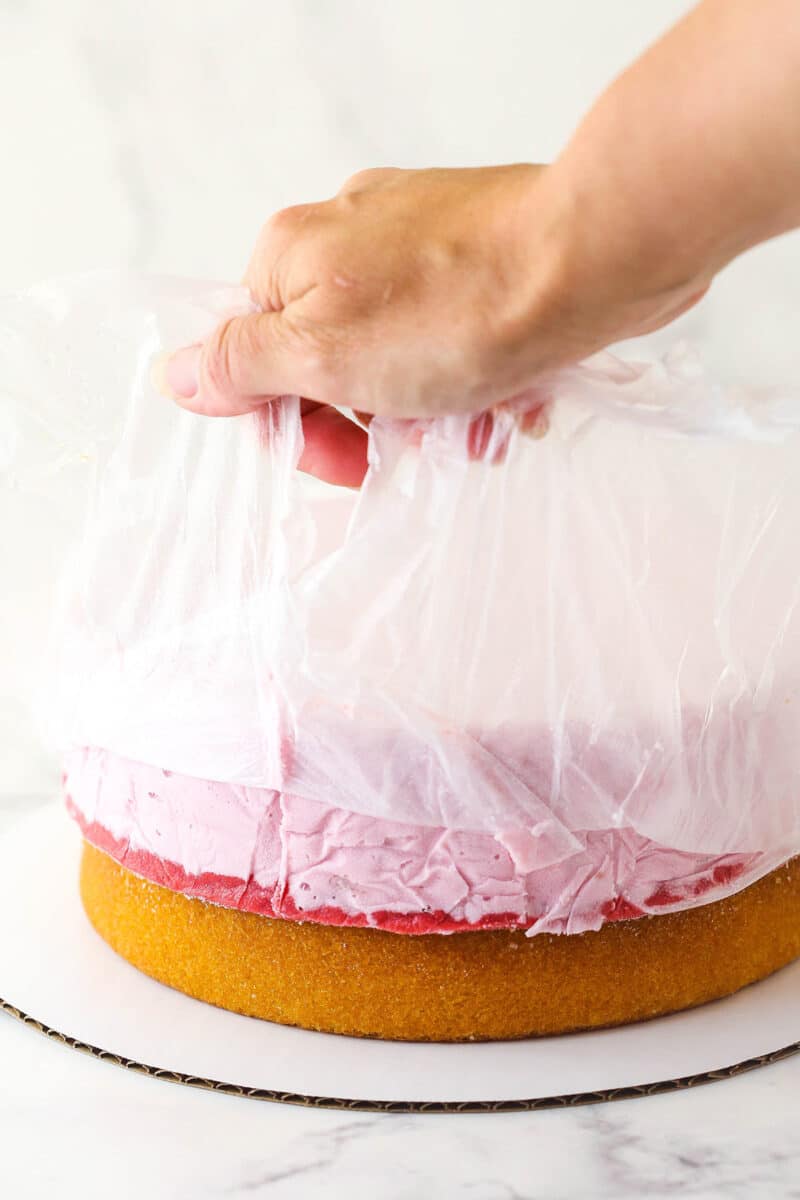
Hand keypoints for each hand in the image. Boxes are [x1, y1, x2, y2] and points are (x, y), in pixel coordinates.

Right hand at [156, 164, 706, 483]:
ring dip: (435, 412)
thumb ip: (243, 364)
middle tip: (425, 446)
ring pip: (399, 356)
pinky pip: (454, 335)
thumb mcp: (324, 355)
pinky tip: (510, 397)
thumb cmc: (457, 311)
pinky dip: (475, 377)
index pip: (258, 360)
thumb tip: (176, 375)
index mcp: (292, 254)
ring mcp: (415, 238)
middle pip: (332, 361)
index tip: (350, 464)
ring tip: (482, 425)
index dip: (301, 427)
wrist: (593, 257)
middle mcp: (345, 234)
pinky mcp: (476, 250)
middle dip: (377, 423)